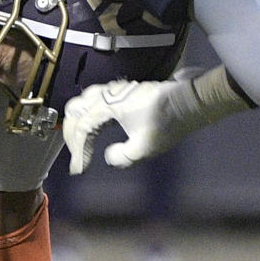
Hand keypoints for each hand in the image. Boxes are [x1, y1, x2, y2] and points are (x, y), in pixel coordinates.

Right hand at [63, 71, 205, 174]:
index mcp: (109, 105)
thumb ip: (122, 156)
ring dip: (77, 122)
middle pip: (75, 111)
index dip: (78, 151)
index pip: (83, 128)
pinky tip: (94, 127)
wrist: (188, 102)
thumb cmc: (167, 122)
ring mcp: (114, 90)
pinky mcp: (122, 92)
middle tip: (77, 158)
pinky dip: (87, 114)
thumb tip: (108, 156)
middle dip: (71, 136)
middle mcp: (107, 94)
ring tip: (80, 142)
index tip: (79, 170)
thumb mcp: (145, 147)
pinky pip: (94, 99)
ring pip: (82, 101)